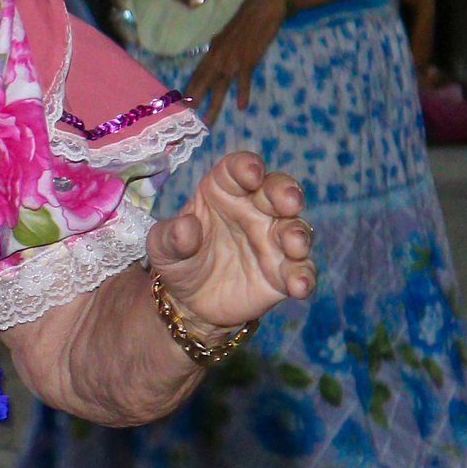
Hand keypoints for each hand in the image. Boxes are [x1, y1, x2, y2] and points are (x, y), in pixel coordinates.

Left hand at [151, 151, 313, 332]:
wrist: (189, 300)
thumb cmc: (178, 259)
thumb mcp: (162, 248)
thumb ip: (170, 236)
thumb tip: (185, 227)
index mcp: (222, 190)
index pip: (238, 169)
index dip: (247, 166)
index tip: (251, 174)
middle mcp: (254, 209)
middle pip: (277, 190)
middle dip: (286, 192)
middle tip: (288, 202)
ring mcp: (272, 240)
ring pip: (295, 228)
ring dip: (298, 234)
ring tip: (293, 245)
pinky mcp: (283, 272)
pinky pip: (301, 270)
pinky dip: (304, 276)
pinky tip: (299, 286)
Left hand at [186, 0, 286, 122]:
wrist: (262, 8)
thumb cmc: (246, 21)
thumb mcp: (226, 36)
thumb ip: (220, 49)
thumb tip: (214, 60)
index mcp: (213, 50)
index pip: (197, 72)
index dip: (189, 87)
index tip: (181, 102)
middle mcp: (218, 56)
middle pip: (203, 81)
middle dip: (194, 100)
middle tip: (186, 117)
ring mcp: (232, 59)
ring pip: (219, 86)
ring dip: (213, 105)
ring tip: (208, 122)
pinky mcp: (248, 59)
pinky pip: (243, 80)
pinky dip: (243, 93)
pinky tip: (242, 107)